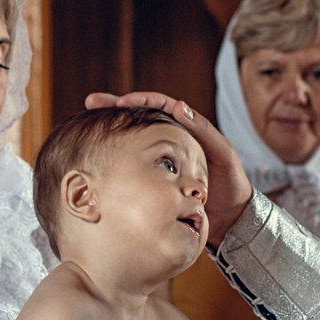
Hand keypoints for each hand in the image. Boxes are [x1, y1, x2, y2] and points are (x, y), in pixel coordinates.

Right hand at [85, 92, 251, 245]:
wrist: (231, 219)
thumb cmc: (232, 185)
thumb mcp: (222, 154)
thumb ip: (204, 131)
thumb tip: (178, 106)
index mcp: (187, 129)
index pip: (159, 105)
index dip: (139, 100)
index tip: (120, 101)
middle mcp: (172, 141)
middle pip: (139, 117)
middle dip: (114, 107)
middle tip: (90, 102)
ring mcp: (162, 160)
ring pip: (134, 139)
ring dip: (112, 130)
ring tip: (87, 123)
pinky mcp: (156, 179)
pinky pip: (135, 162)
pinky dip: (118, 155)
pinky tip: (101, 155)